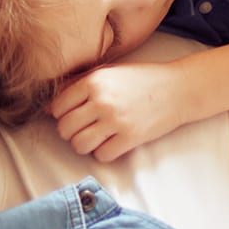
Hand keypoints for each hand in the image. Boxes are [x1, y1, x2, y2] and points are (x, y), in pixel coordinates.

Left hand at [48, 63, 186, 161]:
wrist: (178, 88)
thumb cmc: (140, 79)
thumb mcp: (108, 73)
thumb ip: (78, 85)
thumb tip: (50, 108)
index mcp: (93, 81)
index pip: (57, 107)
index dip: (61, 115)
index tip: (73, 115)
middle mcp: (102, 100)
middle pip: (65, 129)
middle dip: (71, 132)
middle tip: (83, 129)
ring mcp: (116, 120)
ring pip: (79, 145)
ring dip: (84, 145)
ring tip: (96, 138)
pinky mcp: (130, 137)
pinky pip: (102, 155)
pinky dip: (104, 153)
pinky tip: (112, 142)